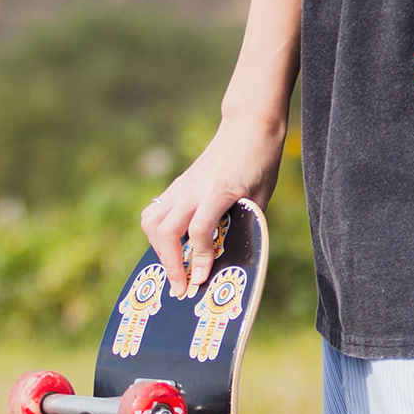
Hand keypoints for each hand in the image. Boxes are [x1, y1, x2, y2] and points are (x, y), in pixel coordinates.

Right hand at [140, 107, 286, 298]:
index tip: (201, 279)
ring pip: (152, 220)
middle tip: (180, 287)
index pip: (200, 230)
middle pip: (166, 229)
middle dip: (170, 262)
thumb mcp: (261, 197)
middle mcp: (194, 188)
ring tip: (172, 267)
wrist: (248, 126)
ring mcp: (182, 185)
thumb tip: (229, 257)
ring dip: (157, 248)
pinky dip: (157, 233)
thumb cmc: (260, 162)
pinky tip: (171, 246)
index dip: (199, 257)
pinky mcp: (177, 185)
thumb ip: (243, 224)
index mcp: (219, 190)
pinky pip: (155, 211)